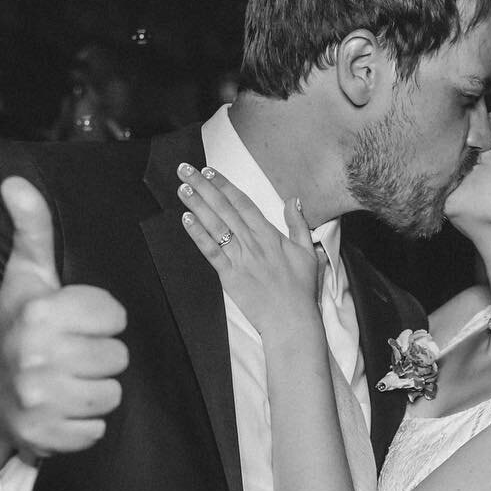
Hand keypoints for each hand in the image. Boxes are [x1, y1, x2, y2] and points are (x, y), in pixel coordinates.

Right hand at [0, 176, 128, 464]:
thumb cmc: (16, 326)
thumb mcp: (25, 277)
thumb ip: (33, 229)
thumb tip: (16, 182)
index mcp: (39, 313)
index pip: (115, 316)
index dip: (102, 319)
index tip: (78, 322)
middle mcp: (37, 356)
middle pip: (117, 357)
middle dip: (100, 356)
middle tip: (73, 354)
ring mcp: (39, 400)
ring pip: (112, 395)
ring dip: (96, 390)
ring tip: (70, 380)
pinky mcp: (45, 436)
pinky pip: (97, 431)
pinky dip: (84, 423)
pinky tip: (63, 408)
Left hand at [177, 163, 321, 337]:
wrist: (291, 320)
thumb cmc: (301, 289)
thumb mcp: (308, 252)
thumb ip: (298, 224)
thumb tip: (294, 200)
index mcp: (269, 234)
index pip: (242, 203)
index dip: (224, 185)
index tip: (210, 171)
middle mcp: (252, 242)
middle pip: (224, 208)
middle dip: (204, 187)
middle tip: (187, 170)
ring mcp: (239, 258)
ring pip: (215, 226)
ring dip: (197, 205)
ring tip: (183, 188)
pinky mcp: (229, 276)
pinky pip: (211, 251)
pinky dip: (198, 235)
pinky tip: (186, 220)